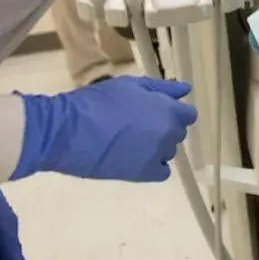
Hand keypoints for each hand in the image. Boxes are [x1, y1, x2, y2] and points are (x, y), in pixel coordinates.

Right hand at [12, 77, 196, 181]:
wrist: (70, 130)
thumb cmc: (98, 101)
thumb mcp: (131, 85)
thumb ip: (162, 88)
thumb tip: (186, 90)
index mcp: (168, 111)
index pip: (188, 115)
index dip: (174, 112)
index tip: (157, 110)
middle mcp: (168, 134)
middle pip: (177, 132)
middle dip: (163, 127)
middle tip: (137, 123)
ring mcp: (157, 156)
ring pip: (168, 151)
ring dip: (156, 146)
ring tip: (130, 140)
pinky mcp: (143, 174)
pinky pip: (161, 171)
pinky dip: (152, 166)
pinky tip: (135, 158)